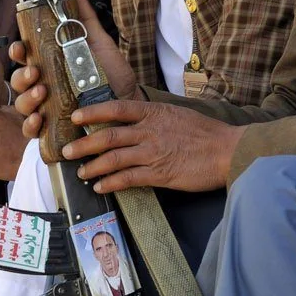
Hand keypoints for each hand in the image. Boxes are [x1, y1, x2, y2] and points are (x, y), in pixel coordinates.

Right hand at [9, 0, 138, 138]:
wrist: (129, 103)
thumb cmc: (112, 75)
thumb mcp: (100, 44)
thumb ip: (85, 20)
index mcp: (49, 63)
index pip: (24, 56)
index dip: (17, 51)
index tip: (20, 47)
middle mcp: (43, 84)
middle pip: (18, 79)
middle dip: (21, 75)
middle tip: (35, 72)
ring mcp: (45, 107)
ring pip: (21, 103)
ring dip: (26, 97)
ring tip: (41, 92)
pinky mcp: (52, 128)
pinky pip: (32, 130)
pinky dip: (31, 125)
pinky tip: (39, 118)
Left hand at [57, 100, 239, 192]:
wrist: (228, 151)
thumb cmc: (206, 133)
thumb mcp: (177, 115)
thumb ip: (155, 117)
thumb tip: (136, 121)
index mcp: (154, 113)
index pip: (116, 109)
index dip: (93, 113)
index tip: (75, 117)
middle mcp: (149, 131)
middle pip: (107, 136)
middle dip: (83, 145)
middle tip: (67, 151)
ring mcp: (153, 153)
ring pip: (113, 159)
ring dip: (92, 167)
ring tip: (81, 172)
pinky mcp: (159, 174)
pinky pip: (128, 179)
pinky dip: (111, 183)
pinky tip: (101, 186)